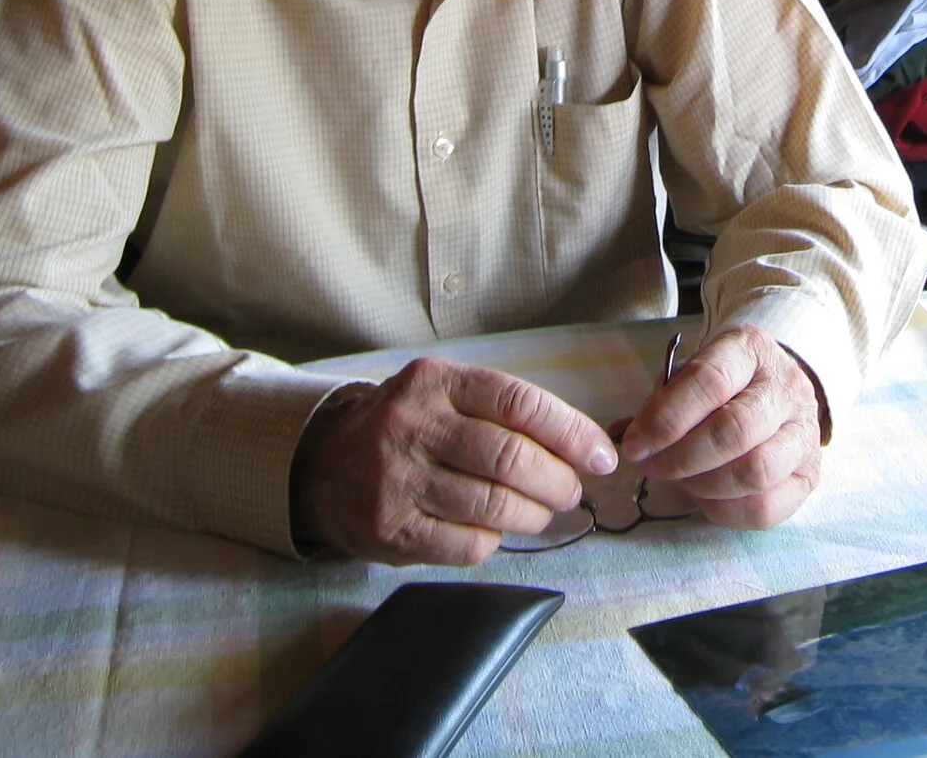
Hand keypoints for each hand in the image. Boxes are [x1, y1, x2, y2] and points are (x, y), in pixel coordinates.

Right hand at [288, 357, 617, 564]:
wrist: (325, 464)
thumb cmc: (407, 426)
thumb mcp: (445, 394)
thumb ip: (504, 411)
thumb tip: (584, 444)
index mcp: (435, 382)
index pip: (518, 404)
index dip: (571, 432)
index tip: (601, 455)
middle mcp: (412, 426)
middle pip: (510, 458)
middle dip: (558, 481)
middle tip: (572, 491)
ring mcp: (397, 480)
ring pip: (493, 506)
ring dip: (534, 515)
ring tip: (542, 512)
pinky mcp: (390, 529)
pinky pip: (467, 545)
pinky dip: (495, 540)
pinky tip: (495, 530)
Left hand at [617, 326, 823, 529]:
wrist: (775, 389)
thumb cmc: (722, 382)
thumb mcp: (691, 372)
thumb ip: (664, 399)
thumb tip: (631, 437)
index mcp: (752, 349)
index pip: (710, 382)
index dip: (666, 418)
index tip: (635, 443)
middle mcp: (787, 387)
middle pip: (735, 430)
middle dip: (682, 458)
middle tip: (653, 467)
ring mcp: (806, 433)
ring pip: (756, 472)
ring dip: (704, 485)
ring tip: (681, 481)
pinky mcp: (811, 474)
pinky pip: (767, 507)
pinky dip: (726, 510)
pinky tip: (706, 498)